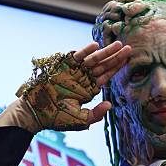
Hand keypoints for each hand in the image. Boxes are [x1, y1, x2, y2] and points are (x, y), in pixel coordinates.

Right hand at [15, 41, 130, 130]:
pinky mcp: (63, 66)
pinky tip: (95, 46)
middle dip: (116, 57)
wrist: (35, 112)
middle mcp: (84, 78)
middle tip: (129, 48)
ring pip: (93, 59)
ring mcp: (74, 71)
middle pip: (103, 65)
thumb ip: (96, 114)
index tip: (128, 59)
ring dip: (105, 52)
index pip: (107, 76)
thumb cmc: (57, 118)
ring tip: (118, 44)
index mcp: (89, 89)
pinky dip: (85, 52)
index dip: (117, 67)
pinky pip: (76, 57)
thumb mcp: (80, 120)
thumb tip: (110, 105)